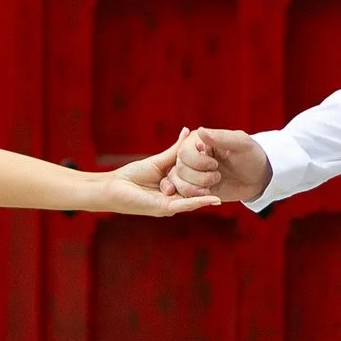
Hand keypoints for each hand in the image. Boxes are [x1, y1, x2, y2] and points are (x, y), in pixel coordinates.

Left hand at [97, 138, 223, 217]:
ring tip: (225, 193)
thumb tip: (188, 132)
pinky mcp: (164, 208)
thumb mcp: (159, 161)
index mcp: (174, 187)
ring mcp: (170, 204)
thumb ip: (175, 151)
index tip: (223, 165)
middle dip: (211, 185)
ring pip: (194, 199)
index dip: (208, 173)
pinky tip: (213, 199)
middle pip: (197, 191)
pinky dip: (199, 201)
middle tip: (226, 177)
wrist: (113, 187)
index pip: (195, 181)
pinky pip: (185, 204)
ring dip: (209, 196)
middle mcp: (174, 197)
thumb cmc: (132, 175)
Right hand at [173, 126, 272, 204]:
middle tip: (218, 176)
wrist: (258, 178)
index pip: (183, 151)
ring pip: (178, 182)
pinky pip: (184, 194)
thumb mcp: (241, 144)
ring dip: (196, 188)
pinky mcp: (195, 188)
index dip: (198, 162)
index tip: (216, 164)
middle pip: (179, 168)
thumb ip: (221, 137)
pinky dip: (195, 197)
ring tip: (214, 186)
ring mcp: (192, 172)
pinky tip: (211, 195)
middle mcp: (191, 155)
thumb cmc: (251, 156)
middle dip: (199, 177)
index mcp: (199, 140)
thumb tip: (200, 130)